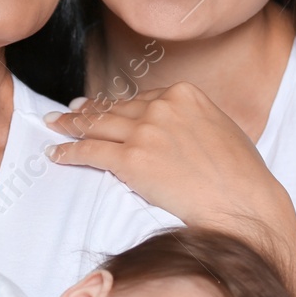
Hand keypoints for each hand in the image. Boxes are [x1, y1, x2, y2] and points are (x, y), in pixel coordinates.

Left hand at [45, 81, 295, 244]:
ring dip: (70, 126)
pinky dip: (69, 151)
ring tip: (54, 126)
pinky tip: (56, 153)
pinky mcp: (131, 159)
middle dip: (88, 111)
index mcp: (185, 94)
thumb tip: (178, 130)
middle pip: (115, 108)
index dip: (116, 104)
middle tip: (67, 112)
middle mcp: (161, 106)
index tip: (100, 106)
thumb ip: (193, 120)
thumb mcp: (221, 129)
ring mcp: (144, 131)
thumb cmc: (241, 175)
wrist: (242, 202)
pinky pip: (90, 152)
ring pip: (96, 125)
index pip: (141, 98)